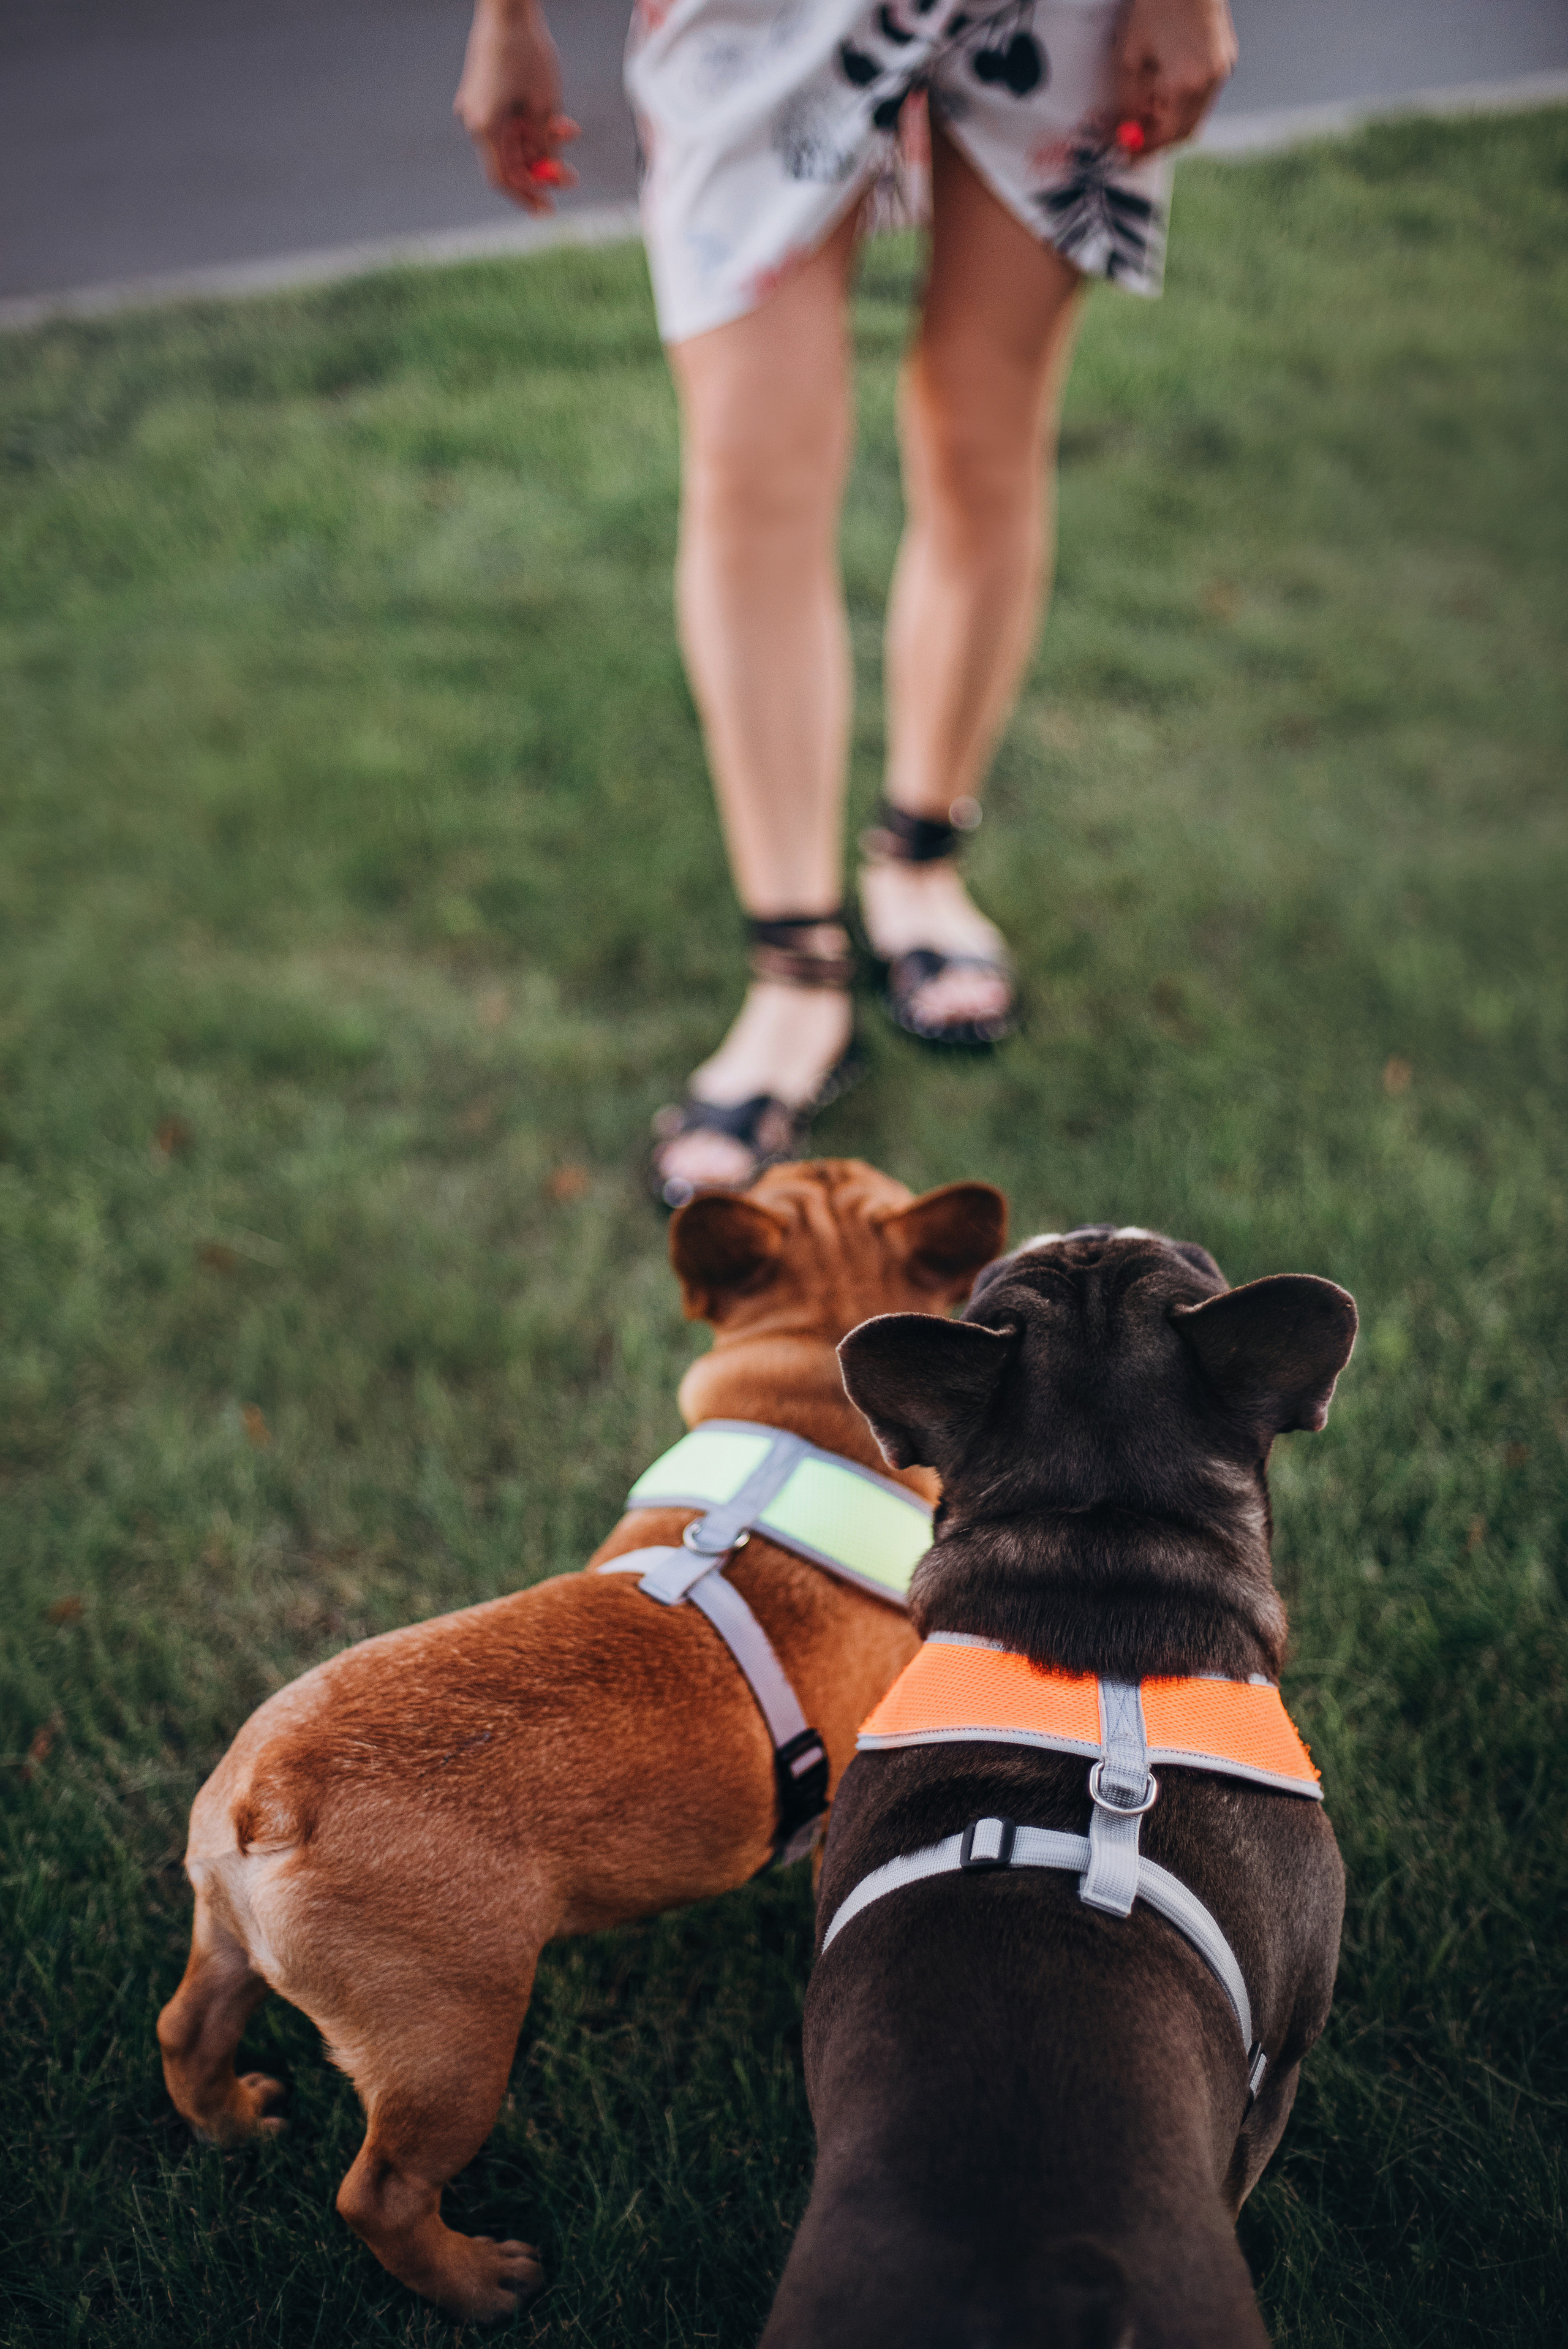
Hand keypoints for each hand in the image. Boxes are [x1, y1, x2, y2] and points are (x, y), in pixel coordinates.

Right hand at [455, 0, 579, 214]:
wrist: (506, 8)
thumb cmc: (527, 51)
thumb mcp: (545, 105)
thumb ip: (545, 143)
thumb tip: (548, 173)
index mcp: (484, 127)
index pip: (503, 178)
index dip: (526, 196)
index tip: (547, 209)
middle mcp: (473, 120)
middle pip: (507, 162)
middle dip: (540, 171)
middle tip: (571, 178)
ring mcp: (475, 107)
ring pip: (511, 142)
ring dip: (541, 145)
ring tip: (569, 131)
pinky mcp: (481, 95)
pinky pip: (507, 123)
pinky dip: (530, 127)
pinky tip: (557, 120)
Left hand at [1110, 0, 1236, 155]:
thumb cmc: (1154, 4)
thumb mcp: (1129, 56)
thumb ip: (1128, 100)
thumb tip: (1123, 130)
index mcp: (1184, 84)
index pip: (1164, 137)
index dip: (1142, 149)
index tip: (1124, 154)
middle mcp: (1208, 82)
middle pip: (1183, 133)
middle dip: (1157, 139)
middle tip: (1132, 137)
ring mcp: (1221, 71)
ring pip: (1195, 116)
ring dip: (1170, 120)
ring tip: (1145, 106)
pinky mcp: (1226, 59)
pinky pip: (1203, 95)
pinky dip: (1183, 101)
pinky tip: (1165, 85)